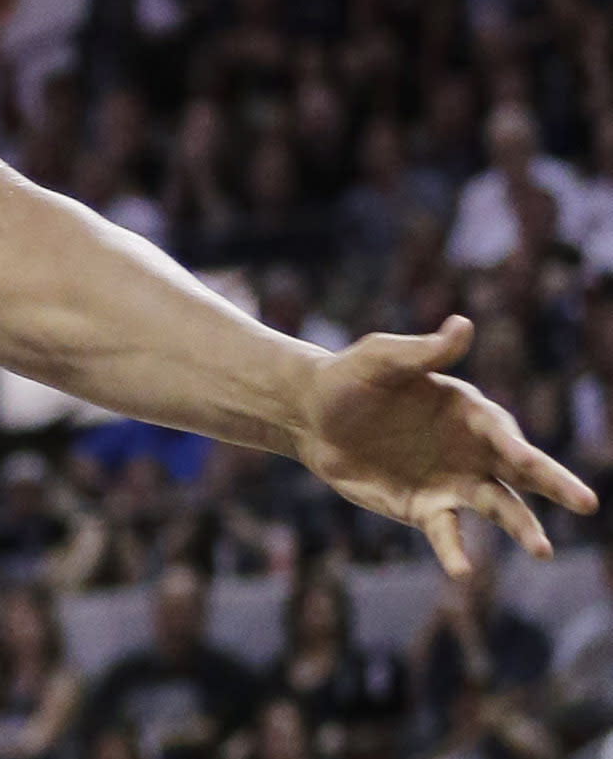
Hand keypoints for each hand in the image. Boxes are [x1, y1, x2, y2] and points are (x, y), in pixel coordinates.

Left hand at [293, 316, 595, 574]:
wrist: (311, 414)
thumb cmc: (351, 377)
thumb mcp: (382, 358)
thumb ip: (424, 351)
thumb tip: (463, 325)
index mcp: (468, 411)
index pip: (502, 431)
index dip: (516, 445)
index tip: (527, 459)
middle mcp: (472, 450)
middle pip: (521, 471)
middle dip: (554, 485)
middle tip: (587, 503)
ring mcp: (453, 482)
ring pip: (498, 507)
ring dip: (522, 527)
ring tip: (543, 550)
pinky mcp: (426, 508)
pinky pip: (448, 534)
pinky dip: (456, 552)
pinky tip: (462, 572)